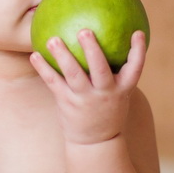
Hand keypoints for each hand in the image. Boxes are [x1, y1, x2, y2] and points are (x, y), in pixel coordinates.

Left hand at [30, 29, 145, 144]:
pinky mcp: (67, 103)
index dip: (138, 50)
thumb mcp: (119, 92)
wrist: (97, 142)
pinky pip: (54, 82)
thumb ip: (118, 70)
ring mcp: (86, 99)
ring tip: (53, 40)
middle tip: (84, 31)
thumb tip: (112, 38)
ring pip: (74, 75)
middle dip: (93, 50)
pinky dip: (44, 68)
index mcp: (122, 88)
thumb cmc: (108, 109)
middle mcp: (105, 93)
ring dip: (63, 56)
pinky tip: (35, 55)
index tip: (137, 32)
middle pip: (101, 69)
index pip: (135, 68)